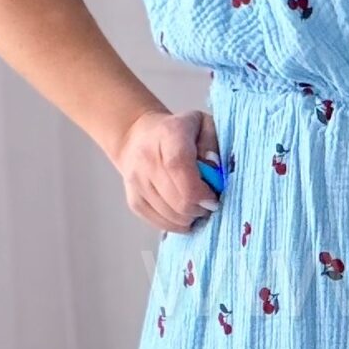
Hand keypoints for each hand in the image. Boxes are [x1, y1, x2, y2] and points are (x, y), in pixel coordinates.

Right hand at [113, 106, 222, 232]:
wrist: (137, 136)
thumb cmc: (180, 131)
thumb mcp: (203, 125)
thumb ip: (213, 145)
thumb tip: (215, 173)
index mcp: (168, 135)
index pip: (179, 167)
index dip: (200, 190)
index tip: (214, 197)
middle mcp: (147, 158)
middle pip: (178, 199)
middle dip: (200, 208)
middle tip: (209, 202)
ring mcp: (136, 182)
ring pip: (171, 216)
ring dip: (190, 217)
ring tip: (196, 204)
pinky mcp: (134, 200)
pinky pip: (160, 223)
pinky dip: (177, 223)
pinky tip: (184, 212)